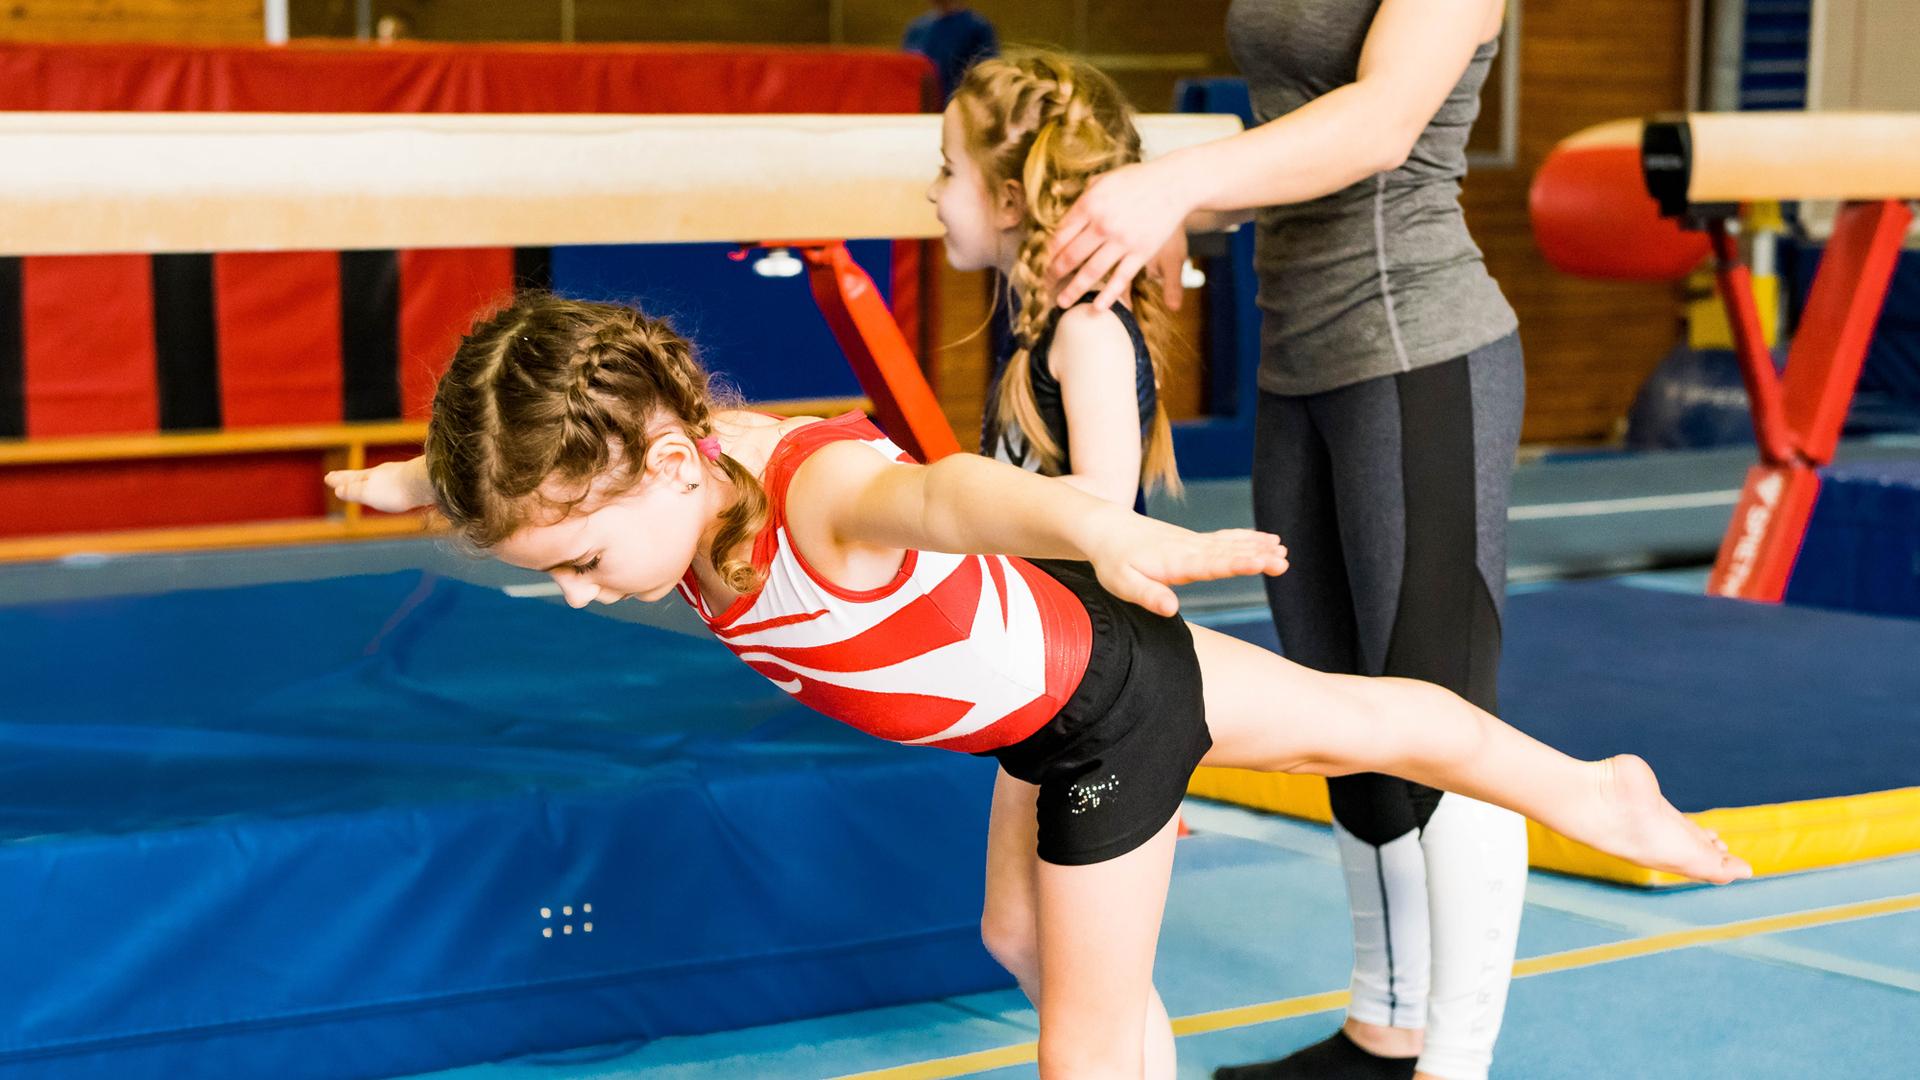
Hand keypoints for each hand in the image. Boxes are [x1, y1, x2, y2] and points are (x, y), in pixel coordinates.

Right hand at [325, 458, 432, 512]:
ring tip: (362, 480)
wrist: (425, 483)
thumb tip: (337, 490)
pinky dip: (385, 483)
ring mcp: (399, 475)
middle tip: (336, 475)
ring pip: (378, 477)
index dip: (339, 480)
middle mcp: (384, 473)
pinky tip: (392, 486)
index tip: (328, 477)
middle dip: (348, 477)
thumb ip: (353, 490)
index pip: (350, 478)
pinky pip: (394, 482)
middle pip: (362, 475)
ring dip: (367, 479)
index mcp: (371, 477)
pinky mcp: (413, 481)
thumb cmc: (395, 490)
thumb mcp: (367, 492)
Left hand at [1046, 157, 1198, 311]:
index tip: (1041, 264)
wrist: (1175, 183)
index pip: (1060, 235)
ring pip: (1091, 272)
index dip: (1048, 253)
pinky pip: (1121, 279)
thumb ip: (1084, 196)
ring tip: (1062, 303)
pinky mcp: (1141, 252)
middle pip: (1070, 256)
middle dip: (1054, 274)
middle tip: (1045, 285)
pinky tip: (1096, 308)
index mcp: (1089, 204)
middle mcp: (1102, 224)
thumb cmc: (1138, 180)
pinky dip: (1108, 296)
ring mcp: (1122, 241)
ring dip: (1073, 290)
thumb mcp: (1104, 180)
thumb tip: (1066, 209)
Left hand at [1085, 518, 1287, 617]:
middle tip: (1283, 560)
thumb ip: (1148, 596)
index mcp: (1174, 562)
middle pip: (1228, 553)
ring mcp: (1194, 543)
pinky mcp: (1194, 541)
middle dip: (1257, 556)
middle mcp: (1189, 549)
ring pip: (1231, 544)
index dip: (1237, 564)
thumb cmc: (1113, 561)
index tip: (1260, 562)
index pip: (1211, 564)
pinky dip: (1248, 538)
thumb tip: (1172, 610)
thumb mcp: (1122, 584)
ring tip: (1283, 551)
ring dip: (1258, 547)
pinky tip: (1268, 540)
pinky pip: (1226, 539)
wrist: (1106, 529)